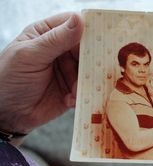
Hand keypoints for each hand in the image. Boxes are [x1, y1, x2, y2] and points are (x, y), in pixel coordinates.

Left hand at [0, 12, 82, 135]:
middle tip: (91, 68)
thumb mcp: (30, 56)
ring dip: (85, 80)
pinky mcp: (74, 86)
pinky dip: (82, 93)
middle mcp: (61, 49)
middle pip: (87, 46)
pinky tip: (69, 99)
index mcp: (47, 33)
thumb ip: (55, 39)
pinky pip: (87, 86)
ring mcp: (69, 68)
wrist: (9, 114)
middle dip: (91, 58)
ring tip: (74, 90)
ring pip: (90, 68)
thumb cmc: (10, 79)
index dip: (86, 29)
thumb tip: (79, 20)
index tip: (98, 39)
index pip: (72, 23)